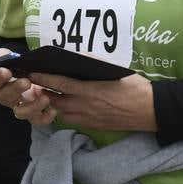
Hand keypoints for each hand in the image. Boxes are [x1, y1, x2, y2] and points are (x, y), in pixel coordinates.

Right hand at [0, 49, 59, 124]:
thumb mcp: (3, 56)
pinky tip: (52, 109)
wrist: (25, 68)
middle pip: (6, 97)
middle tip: (26, 82)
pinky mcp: (32, 112)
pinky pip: (36, 119)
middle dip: (16, 89)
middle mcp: (5, 97)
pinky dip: (44, 117)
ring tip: (44, 97)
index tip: (6, 71)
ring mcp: (19, 106)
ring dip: (32, 106)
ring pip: (21, 112)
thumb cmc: (12, 62)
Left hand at [33, 72, 156, 131]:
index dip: (44, 79)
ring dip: (53, 104)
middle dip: (44, 92)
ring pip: (62, 112)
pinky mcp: (94, 126)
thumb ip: (94, 64)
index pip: (60, 83)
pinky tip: (67, 105)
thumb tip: (77, 57)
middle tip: (36, 84)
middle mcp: (86, 106)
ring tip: (49, 94)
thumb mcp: (114, 70)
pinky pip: (73, 120)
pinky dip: (66, 113)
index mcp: (90, 89)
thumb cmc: (135, 87)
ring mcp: (89, 118)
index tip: (32, 73)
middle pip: (56, 100)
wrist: (150, 110)